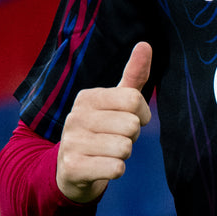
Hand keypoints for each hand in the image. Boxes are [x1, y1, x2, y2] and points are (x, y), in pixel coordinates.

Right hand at [56, 42, 152, 203]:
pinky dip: (115, 171)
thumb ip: (133, 75)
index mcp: (88, 97)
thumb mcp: (116, 103)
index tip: (129, 121)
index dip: (141, 116)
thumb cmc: (101, 132)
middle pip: (132, 126)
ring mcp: (71, 141)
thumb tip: (145, 44)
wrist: (71, 171)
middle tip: (114, 140)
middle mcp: (75, 116)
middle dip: (131, 138)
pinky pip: (116, 168)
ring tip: (106, 153)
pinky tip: (100, 167)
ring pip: (125, 148)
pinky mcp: (72, 167)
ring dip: (122, 155)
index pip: (134, 99)